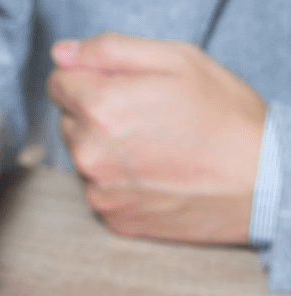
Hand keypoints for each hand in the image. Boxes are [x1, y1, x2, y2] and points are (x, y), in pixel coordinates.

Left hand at [47, 32, 266, 243]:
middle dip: (97, 112)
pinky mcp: (112, 219)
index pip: (59, 82)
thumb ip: (110, 51)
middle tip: (147, 115)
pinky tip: (155, 174)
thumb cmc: (224, 116)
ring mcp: (99, 191)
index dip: (89, 77)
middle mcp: (89, 154)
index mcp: (100, 108)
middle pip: (69, 119)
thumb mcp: (177, 60)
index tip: (120, 84)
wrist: (261, 184)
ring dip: (106, 147)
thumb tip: (62, 53)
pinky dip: (119, 180)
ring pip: (82, 156)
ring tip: (155, 146)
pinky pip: (100, 189)